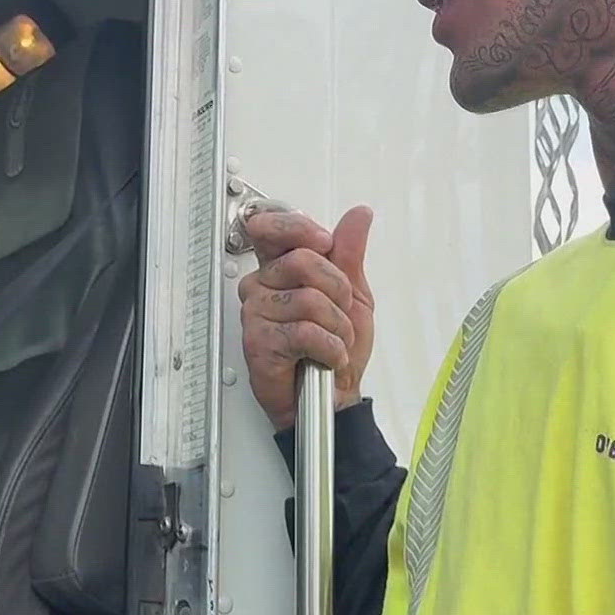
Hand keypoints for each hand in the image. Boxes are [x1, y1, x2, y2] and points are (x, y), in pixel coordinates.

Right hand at [237, 205, 375, 429]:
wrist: (335, 398)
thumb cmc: (335, 349)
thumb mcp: (354, 295)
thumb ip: (350, 253)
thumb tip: (358, 216)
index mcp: (281, 267)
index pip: (270, 227)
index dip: (298, 227)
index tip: (324, 243)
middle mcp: (263, 286)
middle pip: (304, 260)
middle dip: (338, 292)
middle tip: (337, 315)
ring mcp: (257, 313)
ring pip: (310, 299)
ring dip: (337, 327)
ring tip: (330, 342)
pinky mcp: (258, 342)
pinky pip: (305, 332)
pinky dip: (329, 349)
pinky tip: (323, 357)